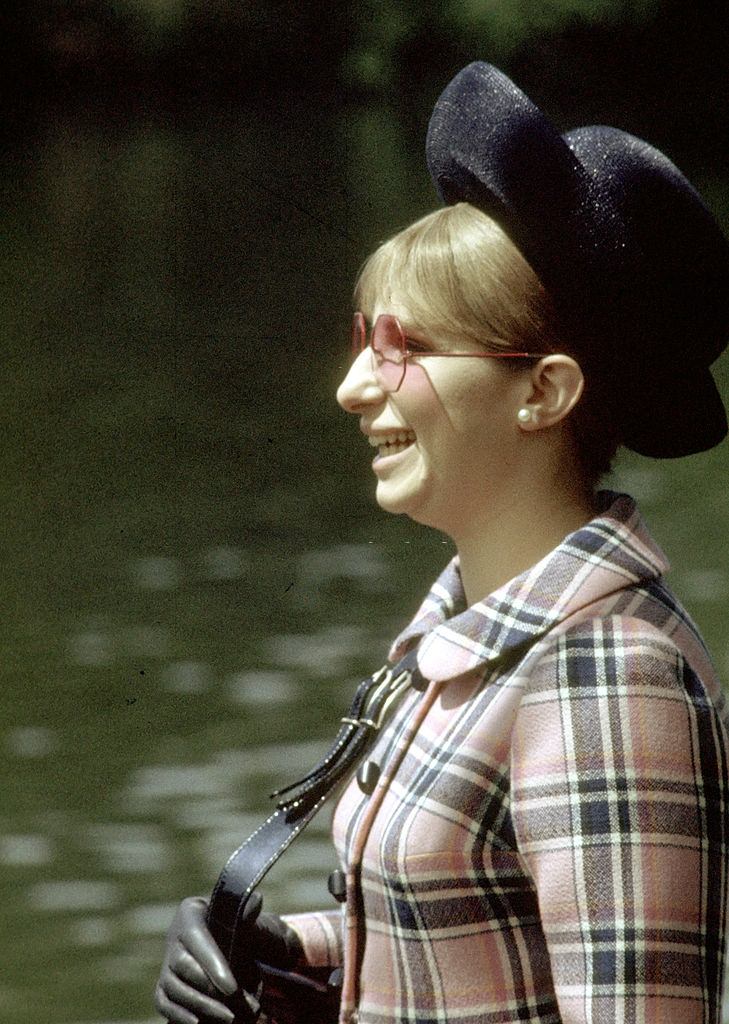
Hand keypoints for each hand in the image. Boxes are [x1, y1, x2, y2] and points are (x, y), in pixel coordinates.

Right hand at [154, 894, 260, 1023]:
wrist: (227, 944)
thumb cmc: (237, 929)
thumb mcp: (244, 918)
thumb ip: (247, 914)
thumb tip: (255, 901)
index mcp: (190, 913)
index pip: (197, 939)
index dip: (213, 964)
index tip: (233, 988)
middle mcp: (173, 938)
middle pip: (183, 967)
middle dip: (208, 991)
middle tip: (234, 1011)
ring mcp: (166, 965)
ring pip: (173, 988)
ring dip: (200, 1007)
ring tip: (228, 1019)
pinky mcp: (162, 988)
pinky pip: (164, 1003)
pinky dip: (179, 1016)